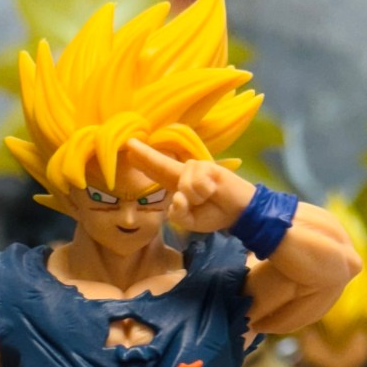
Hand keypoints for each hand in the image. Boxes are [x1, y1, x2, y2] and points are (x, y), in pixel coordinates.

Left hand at [125, 141, 254, 232]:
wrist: (238, 211)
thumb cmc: (213, 214)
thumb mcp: (189, 222)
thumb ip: (178, 214)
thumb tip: (178, 196)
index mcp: (176, 185)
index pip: (156, 172)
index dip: (143, 162)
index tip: (129, 150)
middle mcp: (183, 173)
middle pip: (161, 164)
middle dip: (145, 155)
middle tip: (129, 144)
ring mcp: (195, 168)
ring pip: (182, 185)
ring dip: (195, 198)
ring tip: (207, 198)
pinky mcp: (208, 166)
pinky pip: (196, 184)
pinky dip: (204, 193)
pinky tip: (214, 191)